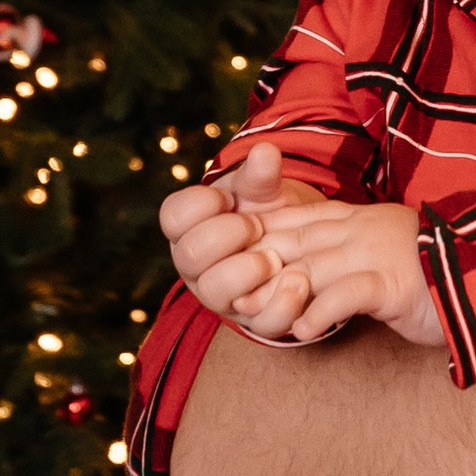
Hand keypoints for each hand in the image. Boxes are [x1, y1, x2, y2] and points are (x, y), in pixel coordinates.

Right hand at [158, 145, 329, 328]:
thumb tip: (265, 152)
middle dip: (226, 235)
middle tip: (255, 226)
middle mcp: (197, 267)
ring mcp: (224, 298)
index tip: (229, 197)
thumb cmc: (269, 214)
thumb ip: (260, 175)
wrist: (301, 248)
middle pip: (190, 256)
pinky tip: (299, 282)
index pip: (173, 217)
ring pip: (215, 292)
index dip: (202, 204)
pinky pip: (261, 323)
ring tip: (274, 257)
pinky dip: (280, 304)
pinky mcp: (259, 322)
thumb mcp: (263, 191)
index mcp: (189, 229)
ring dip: (246, 271)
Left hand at [248, 198, 441, 347]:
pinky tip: (305, 331)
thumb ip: (350, 250)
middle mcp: (361, 230)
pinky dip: (322, 312)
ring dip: (277, 292)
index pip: (297, 220)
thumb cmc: (435, 269)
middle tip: (227, 290)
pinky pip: (348, 295)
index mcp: (358, 219)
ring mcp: (376, 254)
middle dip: (257, 264)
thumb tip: (311, 267)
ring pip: (311, 268)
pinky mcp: (393, 284)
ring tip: (253, 315)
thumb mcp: (384, 250)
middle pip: (293, 242)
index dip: (259, 234)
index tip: (229, 254)